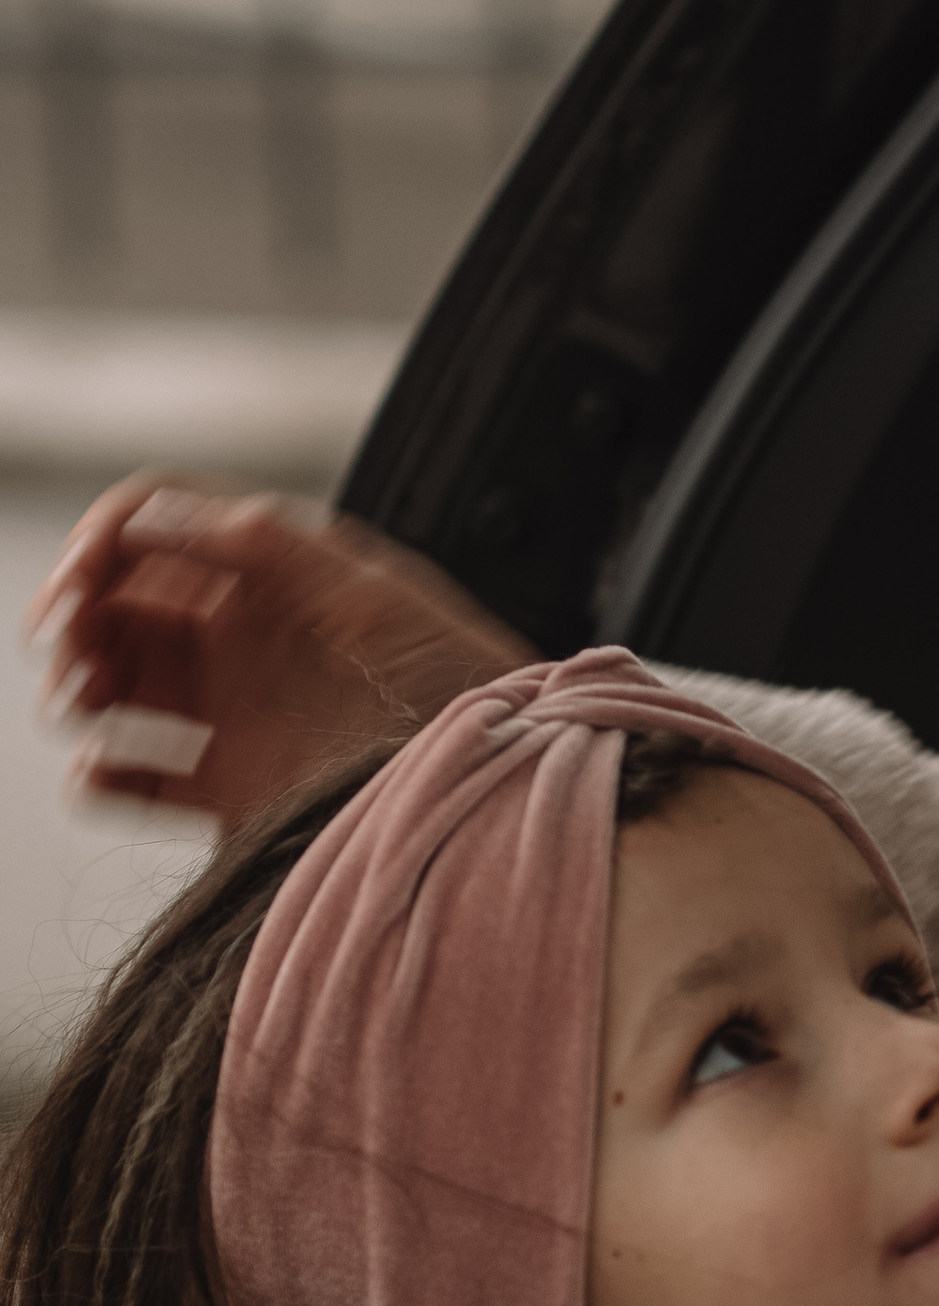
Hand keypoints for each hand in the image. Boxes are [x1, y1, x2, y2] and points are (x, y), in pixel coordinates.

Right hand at [30, 474, 530, 826]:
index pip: (157, 526)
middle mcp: (244, 632)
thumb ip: (272, 548)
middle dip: (79, 613)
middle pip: (120, 601)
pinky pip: (138, 776)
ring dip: (78, 682)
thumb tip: (163, 517)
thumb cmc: (462, 680)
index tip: (78, 582)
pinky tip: (103, 768)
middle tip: (69, 648)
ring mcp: (232, 709)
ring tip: (82, 701)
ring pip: (116, 680)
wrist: (501, 788)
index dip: (103, 541)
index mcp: (272, 569)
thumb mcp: (376, 598)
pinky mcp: (231, 787)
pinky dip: (102, 772)